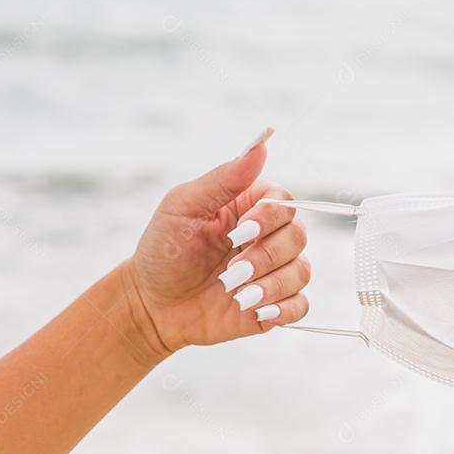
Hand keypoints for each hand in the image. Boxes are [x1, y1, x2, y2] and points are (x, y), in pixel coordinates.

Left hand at [124, 128, 310, 357]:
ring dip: (271, 284)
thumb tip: (261, 144)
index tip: (239, 233)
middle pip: (297, 236)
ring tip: (237, 295)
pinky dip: (284, 309)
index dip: (270, 217)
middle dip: (266, 256)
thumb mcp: (183, 207)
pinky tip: (256, 309)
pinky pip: (300, 306)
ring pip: (302, 271)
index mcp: (249, 208)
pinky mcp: (273, 304)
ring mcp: (273, 272)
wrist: (151, 306)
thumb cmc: (163, 251)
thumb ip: (224, 178)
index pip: (284, 200)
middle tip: (230, 271)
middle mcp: (267, 237)